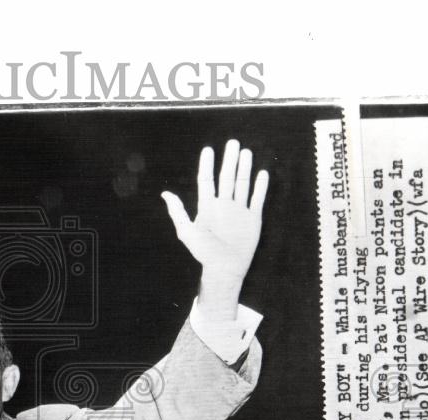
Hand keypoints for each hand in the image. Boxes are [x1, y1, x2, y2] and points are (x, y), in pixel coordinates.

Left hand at [162, 139, 268, 320]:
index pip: (207, 181)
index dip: (207, 166)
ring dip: (244, 168)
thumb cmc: (204, 252)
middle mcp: (223, 205)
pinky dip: (260, 187)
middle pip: (227, 178)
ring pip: (242, 184)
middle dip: (229, 160)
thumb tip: (165, 194)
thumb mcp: (187, 232)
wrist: (224, 269)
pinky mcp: (253, 218)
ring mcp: (239, 211)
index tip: (208, 149)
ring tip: (246, 152)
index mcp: (207, 206)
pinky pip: (257, 199)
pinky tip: (262, 173)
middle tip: (233, 143)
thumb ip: (178, 213)